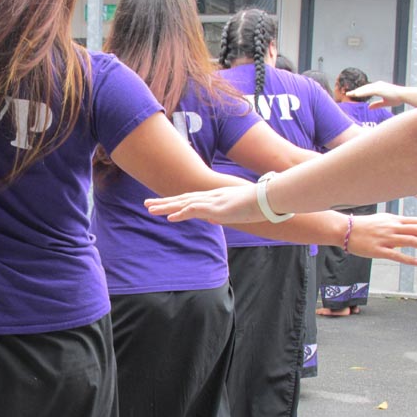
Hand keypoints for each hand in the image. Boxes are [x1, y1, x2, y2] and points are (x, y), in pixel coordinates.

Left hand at [145, 184, 263, 223]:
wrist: (269, 198)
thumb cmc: (256, 204)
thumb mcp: (234, 211)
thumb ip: (221, 214)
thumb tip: (211, 220)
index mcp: (214, 198)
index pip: (189, 199)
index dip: (173, 201)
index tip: (160, 204)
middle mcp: (210, 197)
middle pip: (182, 199)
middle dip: (163, 202)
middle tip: (146, 204)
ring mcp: (213, 202)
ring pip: (184, 203)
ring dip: (166, 206)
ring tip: (150, 209)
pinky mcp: (217, 209)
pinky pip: (195, 210)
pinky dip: (182, 213)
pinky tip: (170, 217)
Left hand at [346, 81, 402, 108]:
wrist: (404, 95)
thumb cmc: (397, 98)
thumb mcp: (385, 103)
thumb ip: (376, 105)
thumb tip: (369, 107)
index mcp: (379, 88)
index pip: (366, 90)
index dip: (359, 92)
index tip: (352, 95)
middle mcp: (378, 85)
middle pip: (364, 88)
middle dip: (355, 91)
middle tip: (347, 93)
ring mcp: (379, 86)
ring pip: (365, 89)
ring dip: (357, 91)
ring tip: (349, 94)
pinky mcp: (380, 88)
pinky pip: (369, 91)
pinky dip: (362, 92)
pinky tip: (356, 94)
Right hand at [348, 213, 416, 264]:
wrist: (344, 230)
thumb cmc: (362, 225)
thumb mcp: (382, 219)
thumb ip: (397, 223)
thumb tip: (410, 226)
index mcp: (394, 220)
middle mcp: (392, 228)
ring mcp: (385, 239)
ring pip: (411, 241)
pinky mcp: (378, 250)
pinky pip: (396, 255)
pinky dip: (409, 259)